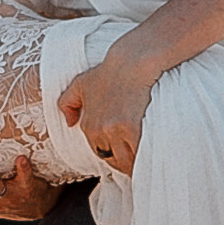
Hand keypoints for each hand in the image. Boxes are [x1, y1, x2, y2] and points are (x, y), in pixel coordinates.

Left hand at [57, 55, 152, 174]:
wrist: (132, 60)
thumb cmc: (110, 70)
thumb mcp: (81, 83)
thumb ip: (68, 102)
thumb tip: (69, 123)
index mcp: (88, 125)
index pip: (100, 153)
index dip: (114, 156)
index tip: (126, 156)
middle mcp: (100, 131)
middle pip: (115, 161)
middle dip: (126, 164)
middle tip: (140, 164)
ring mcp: (116, 131)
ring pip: (127, 161)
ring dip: (137, 164)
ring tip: (149, 164)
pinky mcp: (134, 129)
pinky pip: (139, 154)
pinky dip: (146, 158)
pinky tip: (155, 158)